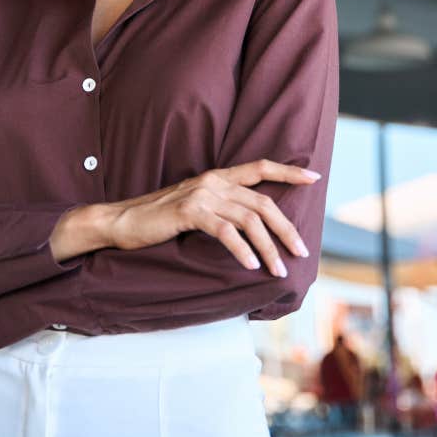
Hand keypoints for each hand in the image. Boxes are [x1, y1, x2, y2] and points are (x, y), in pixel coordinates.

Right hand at [105, 159, 321, 275]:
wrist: (122, 220)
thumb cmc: (159, 218)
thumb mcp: (195, 207)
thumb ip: (221, 208)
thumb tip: (252, 227)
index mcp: (216, 177)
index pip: (259, 167)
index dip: (288, 171)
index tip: (314, 177)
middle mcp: (212, 181)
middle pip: (262, 202)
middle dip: (286, 228)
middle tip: (300, 252)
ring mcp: (200, 195)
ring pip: (248, 220)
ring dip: (268, 248)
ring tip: (278, 269)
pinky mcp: (188, 211)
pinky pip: (225, 231)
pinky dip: (242, 250)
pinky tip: (251, 266)